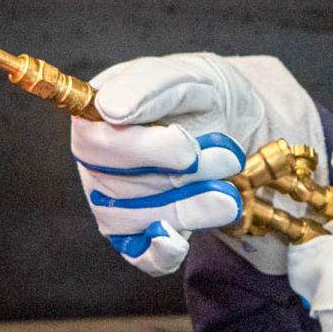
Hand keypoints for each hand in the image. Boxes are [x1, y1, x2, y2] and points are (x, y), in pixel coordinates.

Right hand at [72, 53, 325, 275]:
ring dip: (190, 207)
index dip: (144, 150)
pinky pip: (140, 255)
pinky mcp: (139, 235)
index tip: (189, 147)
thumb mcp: (187, 76)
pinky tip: (181, 241)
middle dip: (181, 177)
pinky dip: (160, 252)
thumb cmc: (202, 96)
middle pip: (119, 186)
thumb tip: (110, 108)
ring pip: (138, 219)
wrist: (235, 125)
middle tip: (228, 158)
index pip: (96, 143)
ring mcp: (115, 202)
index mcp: (97, 118)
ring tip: (230, 190)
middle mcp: (98, 164)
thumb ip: (149, 86)